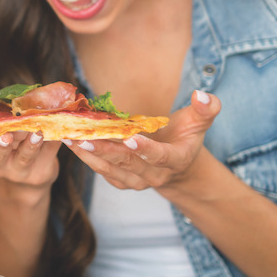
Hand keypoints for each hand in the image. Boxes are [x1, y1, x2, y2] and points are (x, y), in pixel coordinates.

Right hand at [0, 98, 60, 188]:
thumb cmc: (12, 145)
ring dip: (30, 145)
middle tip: (6, 136)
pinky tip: (57, 134)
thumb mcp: (0, 134)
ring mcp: (18, 171)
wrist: (29, 175)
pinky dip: (51, 144)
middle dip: (1, 145)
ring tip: (37, 134)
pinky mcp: (38, 174)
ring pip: (23, 159)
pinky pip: (46, 156)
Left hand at [63, 90, 220, 192]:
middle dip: (105, 150)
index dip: (146, 149)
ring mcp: (137, 181)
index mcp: (176, 160)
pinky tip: (72, 144)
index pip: (160, 156)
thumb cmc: (185, 137)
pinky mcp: (122, 182)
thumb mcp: (199, 123)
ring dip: (89, 154)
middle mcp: (155, 175)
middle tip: (84, 136)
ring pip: (111, 169)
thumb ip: (206, 109)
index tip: (130, 138)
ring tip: (70, 138)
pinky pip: (103, 172)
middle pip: (128, 163)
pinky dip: (87, 159)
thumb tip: (202, 94)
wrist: (177, 166)